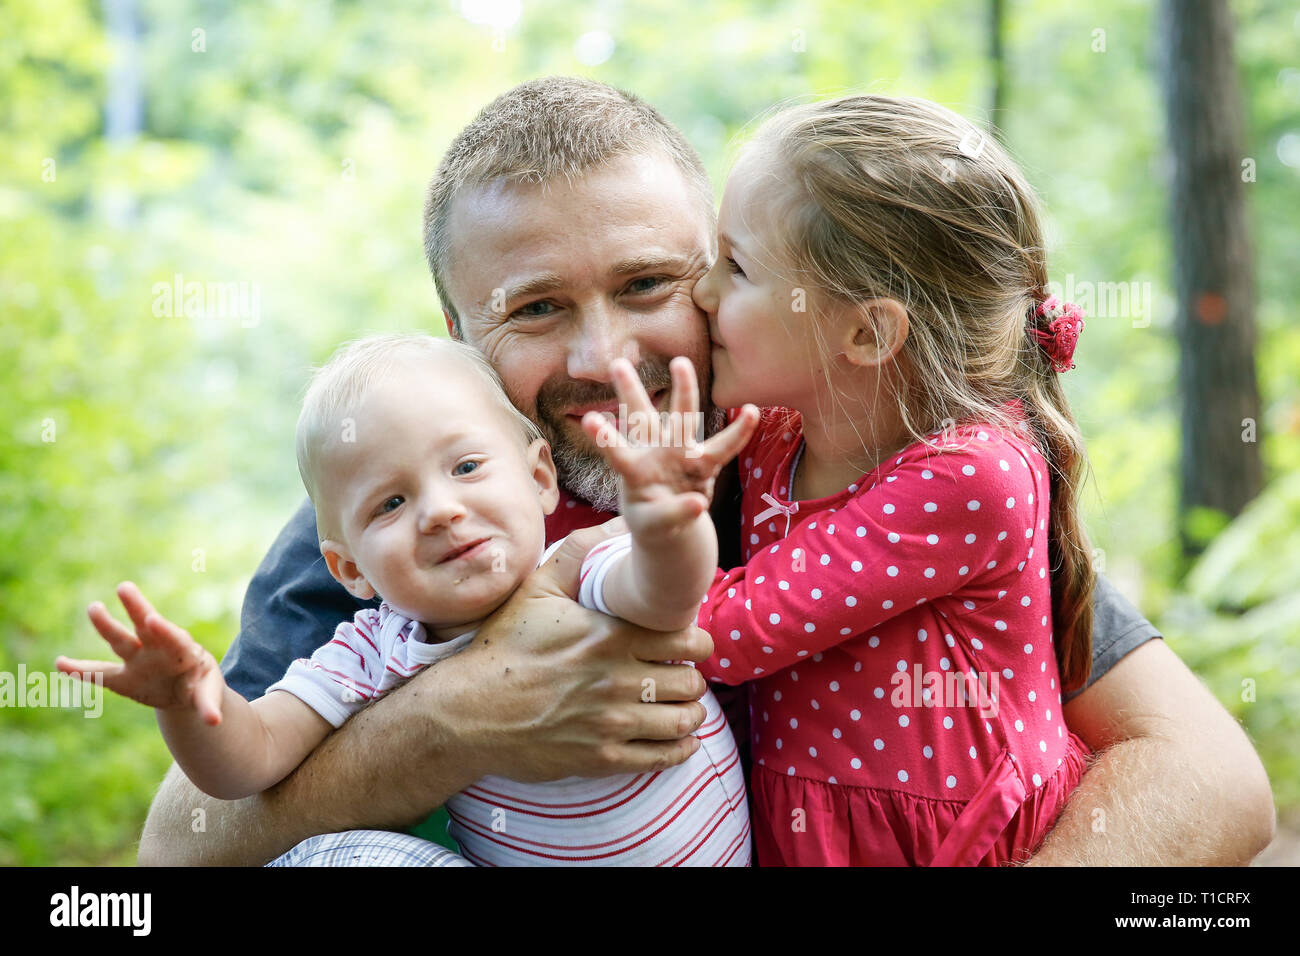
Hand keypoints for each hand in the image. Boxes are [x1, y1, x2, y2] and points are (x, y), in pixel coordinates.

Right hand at [57, 582, 224, 724]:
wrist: (186, 692)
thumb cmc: (200, 684)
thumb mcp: (209, 692)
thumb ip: (208, 704)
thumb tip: (213, 722)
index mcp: (183, 650)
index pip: (174, 637)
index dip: (163, 629)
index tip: (151, 618)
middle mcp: (158, 648)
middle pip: (145, 625)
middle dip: (137, 606)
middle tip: (125, 587)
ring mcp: (138, 660)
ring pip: (120, 640)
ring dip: (106, 625)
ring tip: (94, 607)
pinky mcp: (122, 678)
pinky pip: (98, 674)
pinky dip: (80, 671)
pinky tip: (60, 663)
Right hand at [445, 537, 715, 782]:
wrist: (467, 711)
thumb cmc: (503, 647)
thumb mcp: (537, 590)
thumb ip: (580, 553)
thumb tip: (620, 520)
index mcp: (609, 636)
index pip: (688, 640)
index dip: (695, 641)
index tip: (685, 642)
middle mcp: (618, 680)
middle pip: (691, 682)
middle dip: (691, 676)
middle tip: (678, 674)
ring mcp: (612, 722)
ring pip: (684, 719)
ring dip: (689, 712)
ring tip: (678, 705)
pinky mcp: (603, 758)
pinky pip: (664, 757)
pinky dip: (679, 747)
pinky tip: (676, 737)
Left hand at [580, 356, 757, 540]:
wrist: (670, 523)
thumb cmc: (652, 521)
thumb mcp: (654, 525)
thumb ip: (673, 515)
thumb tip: (700, 504)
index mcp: (634, 472)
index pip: (616, 453)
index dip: (603, 437)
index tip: (587, 418)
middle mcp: (654, 453)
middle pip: (641, 418)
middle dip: (631, 391)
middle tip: (617, 363)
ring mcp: (678, 453)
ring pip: (680, 418)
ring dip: (682, 391)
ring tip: (680, 363)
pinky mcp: (702, 462)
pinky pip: (723, 446)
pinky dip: (738, 432)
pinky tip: (753, 411)